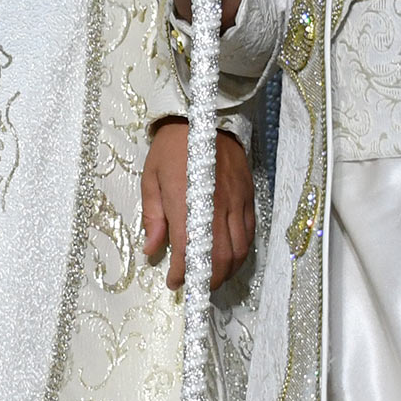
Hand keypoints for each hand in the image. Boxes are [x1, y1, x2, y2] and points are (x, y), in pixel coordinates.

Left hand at [139, 119, 255, 291]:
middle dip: (208, 279)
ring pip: (239, 249)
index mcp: (187, 202)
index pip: (188, 250)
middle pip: (220, 257)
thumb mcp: (151, 179)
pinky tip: (230, 256)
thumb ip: (153, 217)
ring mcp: (236, 201)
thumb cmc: (171, 148)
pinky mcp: (248, 196)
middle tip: (196, 285)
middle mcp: (215, 206)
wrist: (204, 116)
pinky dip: (241, 252)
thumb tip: (152, 250)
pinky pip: (250, 233)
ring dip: (227, 270)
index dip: (182, 273)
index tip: (174, 283)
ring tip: (212, 276)